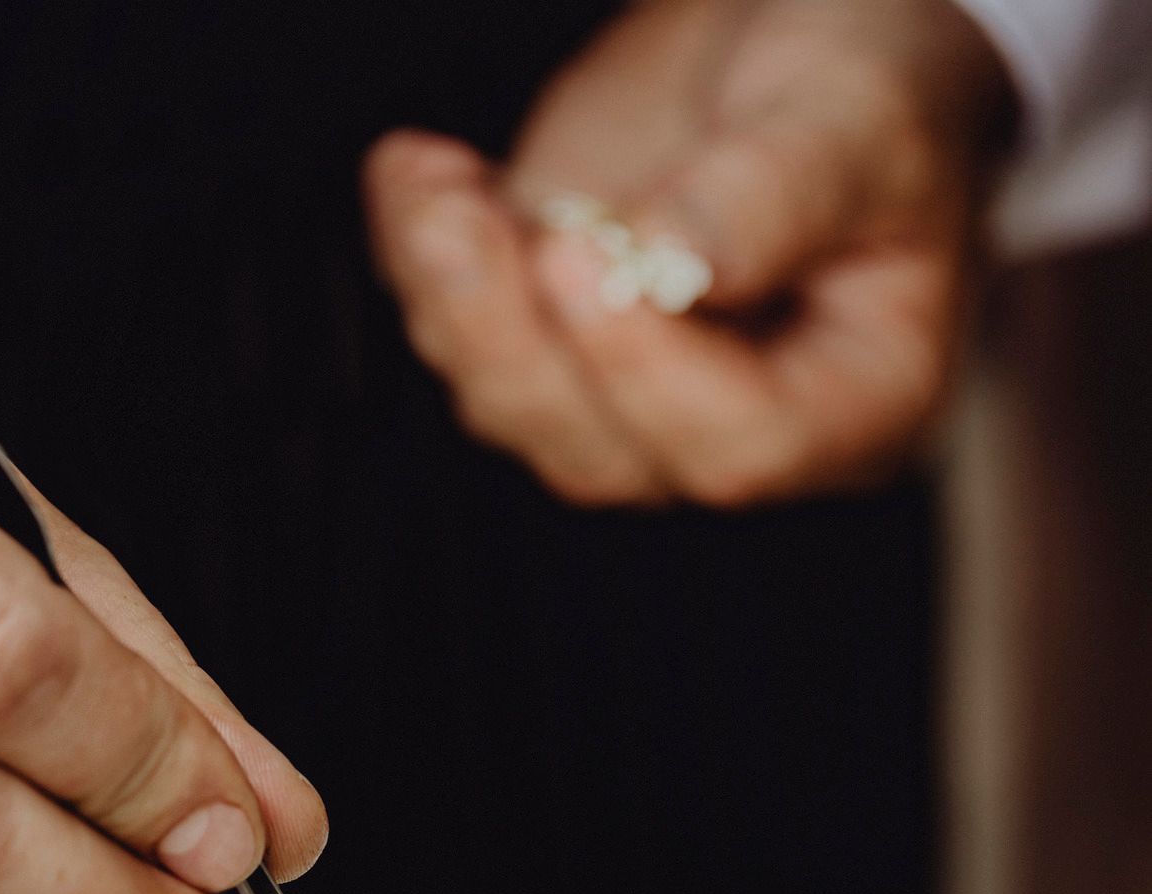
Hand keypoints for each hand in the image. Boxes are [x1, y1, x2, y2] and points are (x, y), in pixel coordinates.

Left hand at [364, 0, 1014, 505]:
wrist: (804, 32)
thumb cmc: (874, 82)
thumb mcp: (859, 114)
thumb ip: (779, 194)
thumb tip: (671, 264)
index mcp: (853, 401)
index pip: (740, 447)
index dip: (648, 374)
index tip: (588, 256)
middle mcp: (735, 421)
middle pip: (605, 456)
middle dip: (528, 350)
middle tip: (501, 225)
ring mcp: (631, 388)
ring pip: (517, 410)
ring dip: (456, 304)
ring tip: (434, 181)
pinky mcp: (551, 332)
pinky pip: (463, 340)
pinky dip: (419, 259)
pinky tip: (415, 171)